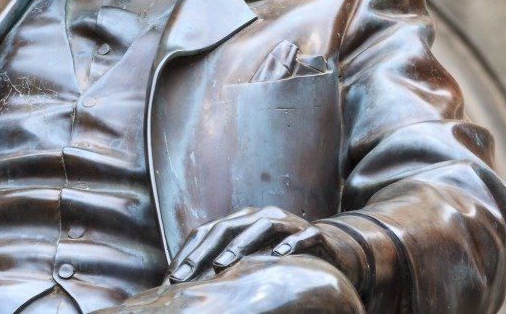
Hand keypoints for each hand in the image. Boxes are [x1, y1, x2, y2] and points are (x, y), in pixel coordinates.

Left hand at [167, 206, 363, 287]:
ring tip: (222, 265)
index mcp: (241, 221)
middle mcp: (260, 217)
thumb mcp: (250, 259)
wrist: (333, 250)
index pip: (208, 232)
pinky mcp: (315, 234)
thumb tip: (188, 289)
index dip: (188, 252)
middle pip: (227, 228)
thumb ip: (224, 266)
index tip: (172, 278)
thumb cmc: (282, 258)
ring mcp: (288, 223)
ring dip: (239, 245)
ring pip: (261, 227)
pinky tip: (279, 257)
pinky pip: (304, 236)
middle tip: (186, 275)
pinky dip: (291, 244)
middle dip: (204, 252)